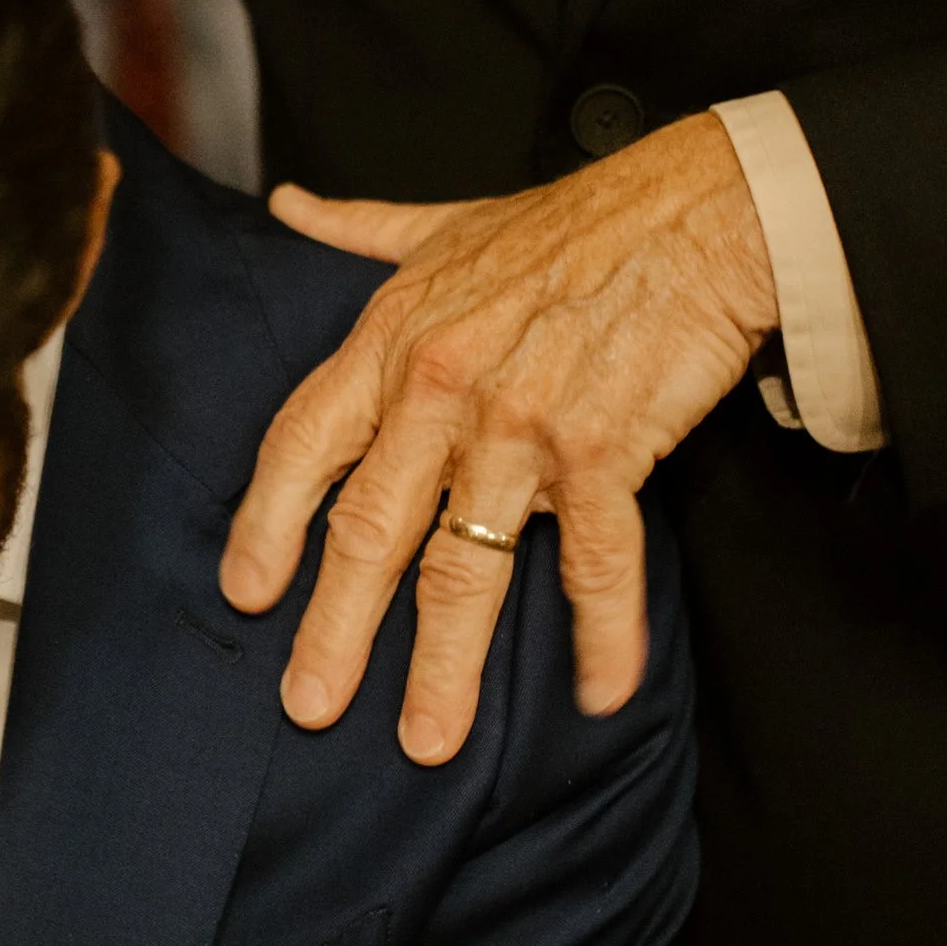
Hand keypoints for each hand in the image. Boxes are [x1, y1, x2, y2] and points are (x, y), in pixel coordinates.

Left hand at [220, 113, 776, 762]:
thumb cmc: (577, 222)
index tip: (244, 593)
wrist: (702, 210)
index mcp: (393, 338)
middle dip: (335, 628)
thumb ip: (362, 231)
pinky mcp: (603, 450)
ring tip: (426, 740)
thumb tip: (291, 205)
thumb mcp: (448, 222)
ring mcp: (520, 424)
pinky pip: (594, 561)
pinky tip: (600, 693)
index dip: (267, 523)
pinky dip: (601, 633)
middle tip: (310, 706)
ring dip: (446, 664)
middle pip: (369, 527)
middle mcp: (441, 387)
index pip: (303, 442)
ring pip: (468, 566)